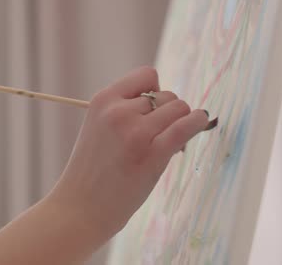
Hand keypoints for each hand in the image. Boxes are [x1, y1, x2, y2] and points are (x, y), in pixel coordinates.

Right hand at [47, 66, 208, 239]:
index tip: (151, 112)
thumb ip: (126, 111)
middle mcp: (118, 111)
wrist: (81, 206)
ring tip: (168, 143)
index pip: (146, 75)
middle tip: (159, 136)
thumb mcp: (99, 128)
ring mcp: (135, 131)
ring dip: (180, 122)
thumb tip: (172, 103)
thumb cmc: (93, 170)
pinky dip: (198, 122)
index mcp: (103, 100)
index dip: (155, 91)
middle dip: (168, 113)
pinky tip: (200, 123)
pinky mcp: (152, 153)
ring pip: (179, 108)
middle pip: (166, 95)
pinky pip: (186, 126)